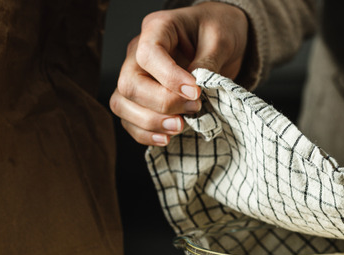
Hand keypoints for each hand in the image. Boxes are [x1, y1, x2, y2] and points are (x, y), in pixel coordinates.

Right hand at [109, 2, 248, 145]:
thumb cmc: (218, 31)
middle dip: (162, 104)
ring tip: (181, 126)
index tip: (195, 92)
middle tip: (194, 109)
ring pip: (122, 104)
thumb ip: (208, 63)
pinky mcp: (141, 97)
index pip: (147, 55)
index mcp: (157, 28)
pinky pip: (129, 120)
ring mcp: (136, 75)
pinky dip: (145, 134)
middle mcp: (138, 52)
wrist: (219, 39)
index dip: (169, 78)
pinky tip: (167, 138)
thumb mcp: (221, 40)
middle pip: (130, 84)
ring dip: (150, 122)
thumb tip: (194, 91)